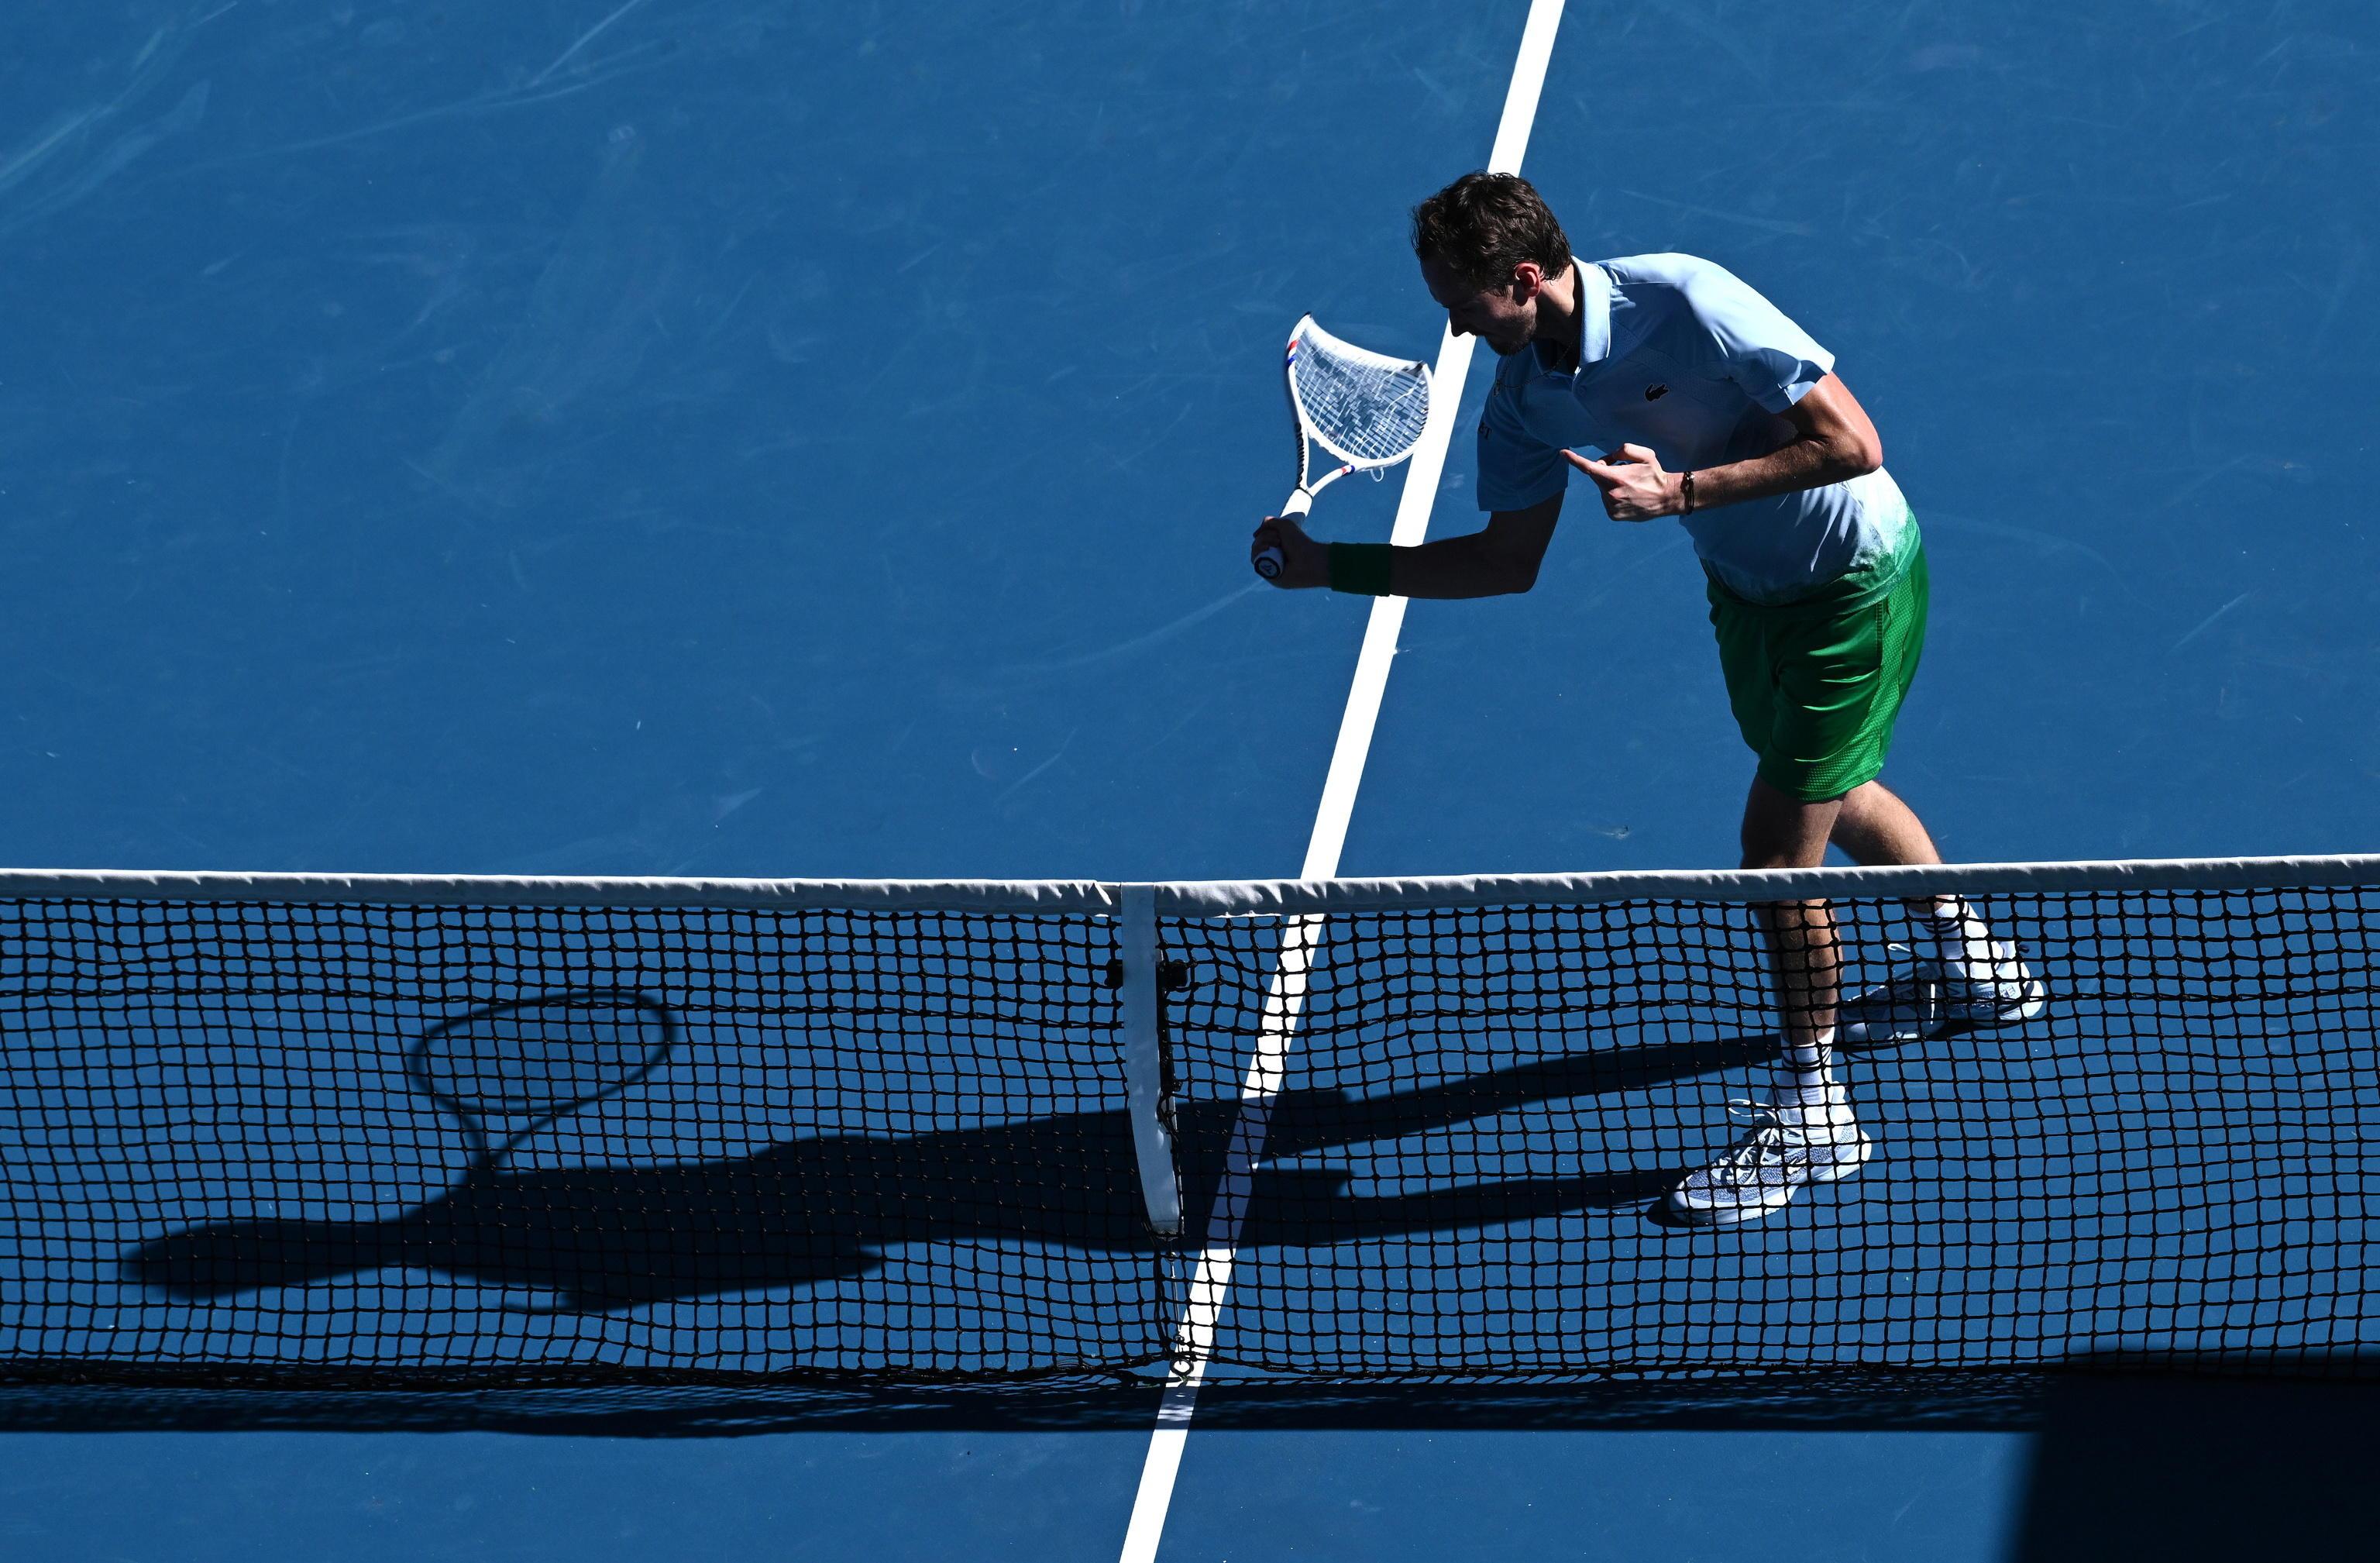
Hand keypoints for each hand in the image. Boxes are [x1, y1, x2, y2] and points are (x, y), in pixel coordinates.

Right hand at [1251, 513, 1327, 587]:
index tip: (1276, 533)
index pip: (1261, 540)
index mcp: (1277, 547)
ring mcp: (1271, 568)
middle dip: (1264, 538)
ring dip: (1261, 545)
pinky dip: (1258, 555)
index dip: (1264, 534)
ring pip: (1255, 555)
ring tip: (1276, 544)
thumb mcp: (1285, 525)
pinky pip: (1257, 565)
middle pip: (1256, 546)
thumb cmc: (1300, 543)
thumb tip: (1255, 535)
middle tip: (1278, 539)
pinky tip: (1267, 551)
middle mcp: (1273, 557)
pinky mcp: (1269, 577)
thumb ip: (1270, 522)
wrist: (1309, 559)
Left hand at [1564, 443, 1683, 520]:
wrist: (1667, 498)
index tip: (1562, 453)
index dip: (1574, 460)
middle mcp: (1611, 494)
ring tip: (1630, 486)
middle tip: (1623, 469)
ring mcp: (1611, 506)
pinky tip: (1629, 496)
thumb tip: (1607, 458)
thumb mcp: (1644, 454)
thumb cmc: (1655, 474)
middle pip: (1597, 476)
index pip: (1589, 467)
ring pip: (1602, 489)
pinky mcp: (1613, 515)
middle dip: (1605, 470)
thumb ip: (1623, 450)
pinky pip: (1607, 501)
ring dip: (1610, 484)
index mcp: (1616, 478)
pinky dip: (1613, 496)